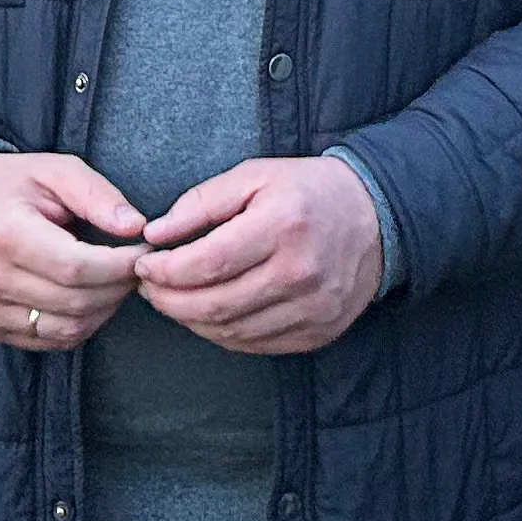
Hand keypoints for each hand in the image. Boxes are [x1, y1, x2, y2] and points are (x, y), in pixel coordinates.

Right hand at [0, 152, 145, 351]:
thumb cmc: (16, 185)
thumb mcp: (58, 170)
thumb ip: (98, 196)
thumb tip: (136, 227)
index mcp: (5, 233)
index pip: (75, 267)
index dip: (119, 265)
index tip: (144, 251)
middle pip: (76, 302)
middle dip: (118, 287)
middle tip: (136, 265)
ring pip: (69, 329)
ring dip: (105, 309)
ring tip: (116, 280)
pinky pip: (53, 340)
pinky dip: (83, 324)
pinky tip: (92, 297)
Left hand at [134, 157, 385, 356]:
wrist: (376, 218)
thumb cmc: (308, 191)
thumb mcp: (256, 176)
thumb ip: (202, 203)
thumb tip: (154, 233)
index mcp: (283, 225)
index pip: (209, 263)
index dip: (166, 271)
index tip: (145, 265)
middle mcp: (300, 272)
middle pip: (216, 304)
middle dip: (169, 301)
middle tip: (148, 289)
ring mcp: (313, 308)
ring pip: (232, 331)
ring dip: (191, 321)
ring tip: (172, 301)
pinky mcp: (318, 331)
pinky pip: (256, 344)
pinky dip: (222, 334)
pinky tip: (207, 316)